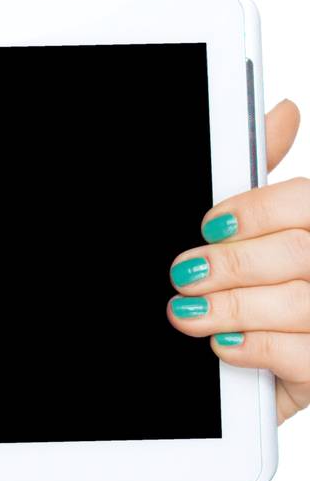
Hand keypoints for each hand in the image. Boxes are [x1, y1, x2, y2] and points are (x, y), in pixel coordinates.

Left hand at [165, 98, 305, 424]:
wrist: (246, 369)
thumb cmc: (259, 283)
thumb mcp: (253, 226)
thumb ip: (260, 174)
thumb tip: (285, 111)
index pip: (307, 203)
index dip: (256, 211)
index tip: (209, 224)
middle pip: (300, 254)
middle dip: (232, 264)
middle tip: (183, 273)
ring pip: (301, 305)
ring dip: (232, 307)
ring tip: (186, 313)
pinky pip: (303, 357)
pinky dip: (255, 348)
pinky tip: (223, 345)